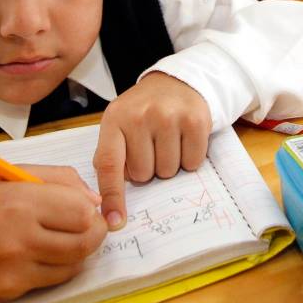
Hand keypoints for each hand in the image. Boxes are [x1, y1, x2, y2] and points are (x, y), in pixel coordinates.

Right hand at [0, 165, 106, 302]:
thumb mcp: (7, 173)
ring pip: (72, 266)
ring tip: (56, 238)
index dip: (90, 210)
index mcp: (19, 202)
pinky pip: (49, 281)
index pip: (82, 212)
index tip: (85, 207)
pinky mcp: (8, 291)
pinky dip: (52, 268)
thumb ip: (56, 179)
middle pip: (85, 243)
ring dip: (74, 252)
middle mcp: (19, 239)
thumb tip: (94, 200)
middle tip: (84, 226)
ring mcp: (14, 270)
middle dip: (92, 233)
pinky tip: (36, 254)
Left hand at [93, 72, 211, 228]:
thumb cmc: (143, 111)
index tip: (115, 221)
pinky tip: (184, 139)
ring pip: (168, 171)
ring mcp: (168, 117)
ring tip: (167, 141)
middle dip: (148, 169)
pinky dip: (189, 158)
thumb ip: (109, 157)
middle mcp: (140, 116)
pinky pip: (192, 163)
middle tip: (152, 147)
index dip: (112, 196)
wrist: (177, 81)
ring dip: (169, 164)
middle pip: (144, 174)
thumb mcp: (118, 124)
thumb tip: (107, 204)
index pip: (109, 165)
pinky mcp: (195, 120)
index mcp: (114, 119)